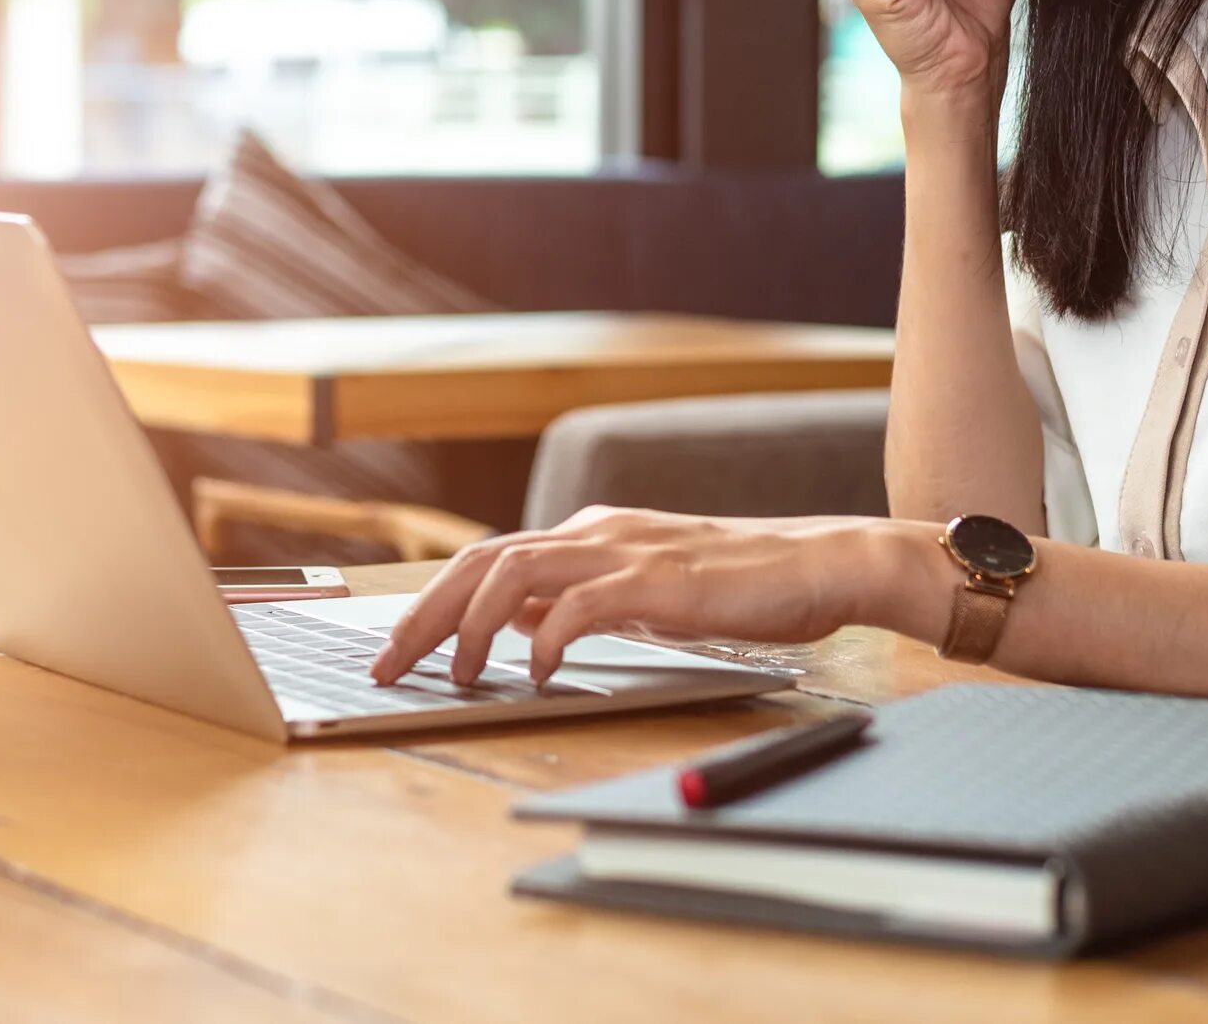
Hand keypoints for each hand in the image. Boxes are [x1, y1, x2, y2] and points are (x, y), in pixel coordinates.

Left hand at [366, 509, 932, 686]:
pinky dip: (546, 638)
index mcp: (589, 532)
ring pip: (513, 572)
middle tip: (387, 666)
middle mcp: (595, 530)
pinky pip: (579, 604)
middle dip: (422, 615)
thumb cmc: (741, 585)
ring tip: (453, 676)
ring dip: (469, 626)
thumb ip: (580, 599)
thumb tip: (516, 623)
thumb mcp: (642, 592)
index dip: (431, 602)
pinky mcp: (657, 579)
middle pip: (479, 561)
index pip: (486, 559)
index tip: (396, 648)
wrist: (820, 564)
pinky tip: (538, 673)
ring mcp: (624, 550)